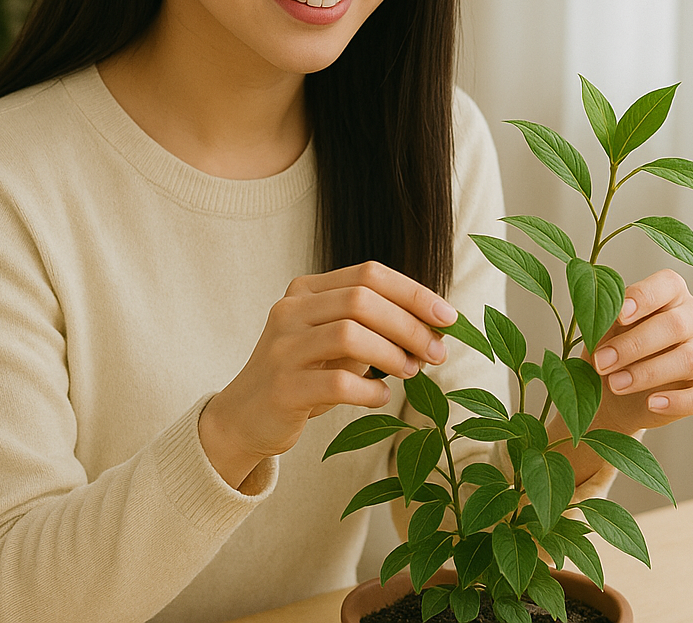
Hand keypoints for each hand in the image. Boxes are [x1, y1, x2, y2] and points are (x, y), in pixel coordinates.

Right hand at [198, 261, 456, 488]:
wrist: (244, 418)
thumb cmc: (304, 375)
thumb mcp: (336, 342)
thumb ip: (375, 329)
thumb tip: (435, 330)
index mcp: (307, 290)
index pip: (368, 274)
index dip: (414, 293)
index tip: (448, 317)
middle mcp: (291, 310)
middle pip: (362, 300)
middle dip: (409, 325)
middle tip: (437, 352)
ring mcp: (283, 348)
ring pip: (349, 335)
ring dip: (392, 354)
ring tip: (410, 372)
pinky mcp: (282, 388)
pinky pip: (338, 383)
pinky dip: (370, 390)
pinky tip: (380, 397)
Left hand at [587, 268, 692, 434]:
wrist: (609, 388)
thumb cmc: (608, 344)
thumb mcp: (601, 326)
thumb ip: (605, 315)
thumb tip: (604, 312)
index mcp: (670, 292)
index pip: (668, 284)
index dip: (644, 298)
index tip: (619, 316)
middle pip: (676, 325)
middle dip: (634, 345)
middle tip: (602, 362)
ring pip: (691, 360)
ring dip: (648, 373)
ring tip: (615, 384)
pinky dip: (677, 401)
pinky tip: (651, 403)